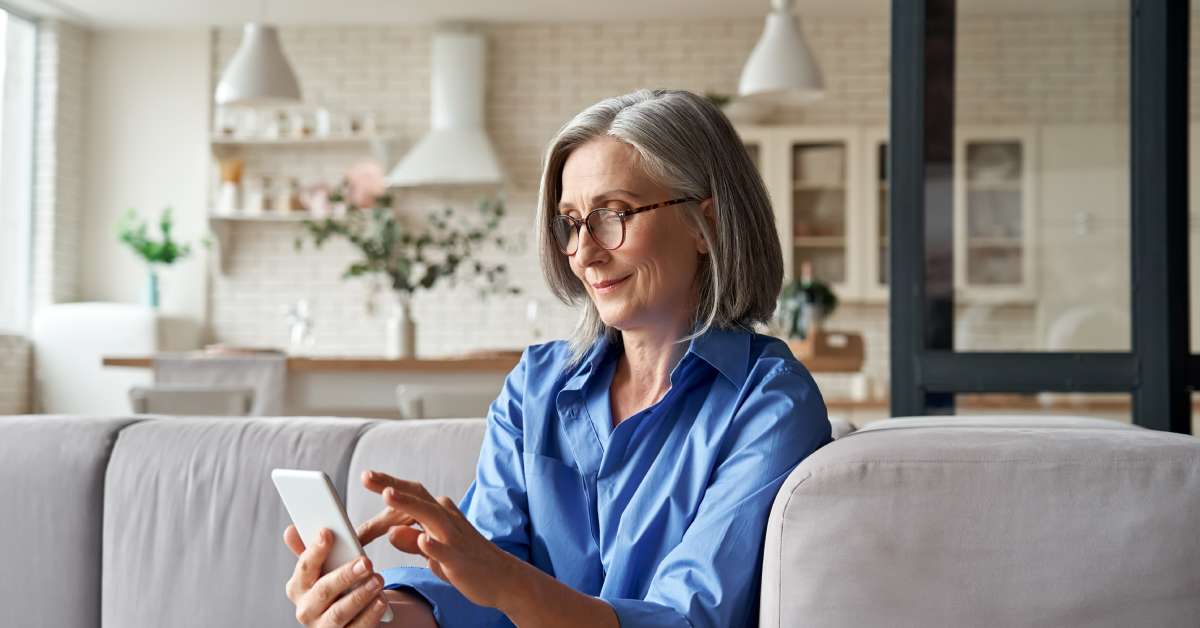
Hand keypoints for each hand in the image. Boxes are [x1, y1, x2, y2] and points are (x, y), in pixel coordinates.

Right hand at [283, 526, 389, 626]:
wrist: (345, 618)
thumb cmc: (332, 587)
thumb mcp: (321, 568)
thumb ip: (310, 550)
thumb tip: (290, 531)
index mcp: (298, 587)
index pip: (304, 568)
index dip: (315, 550)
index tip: (328, 533)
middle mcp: (306, 610)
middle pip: (323, 591)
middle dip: (345, 575)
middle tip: (366, 562)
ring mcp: (323, 627)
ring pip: (339, 613)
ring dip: (360, 595)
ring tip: (378, 580)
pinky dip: (370, 615)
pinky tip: (381, 601)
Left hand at [361, 469, 520, 609]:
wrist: (503, 578)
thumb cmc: (466, 562)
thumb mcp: (433, 551)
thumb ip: (412, 541)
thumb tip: (391, 532)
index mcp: (440, 513)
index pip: (411, 495)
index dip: (388, 485)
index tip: (368, 477)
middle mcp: (447, 519)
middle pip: (417, 497)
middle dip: (391, 485)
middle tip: (367, 476)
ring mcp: (454, 538)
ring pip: (430, 516)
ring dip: (409, 504)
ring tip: (387, 495)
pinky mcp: (460, 559)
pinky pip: (445, 551)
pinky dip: (433, 545)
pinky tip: (422, 540)